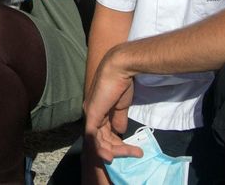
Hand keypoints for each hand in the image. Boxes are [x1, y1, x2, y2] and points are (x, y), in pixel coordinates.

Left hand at [84, 49, 139, 163]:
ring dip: (112, 150)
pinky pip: (92, 136)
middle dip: (117, 149)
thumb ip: (119, 119)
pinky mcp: (92, 115)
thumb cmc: (121, 83)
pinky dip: (99, 147)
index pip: (104, 133)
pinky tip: (109, 155)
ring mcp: (90, 114)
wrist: (119, 69)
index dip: (115, 144)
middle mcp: (91, 114)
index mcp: (98, 111)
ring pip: (98, 140)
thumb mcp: (121, 106)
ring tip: (126, 155)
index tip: (129, 150)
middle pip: (102, 139)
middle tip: (134, 153)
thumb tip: (120, 132)